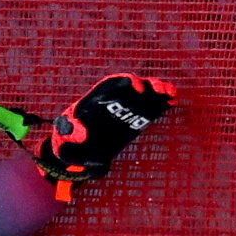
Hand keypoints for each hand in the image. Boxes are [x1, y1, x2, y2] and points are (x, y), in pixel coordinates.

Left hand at [30, 73, 176, 184]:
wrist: (76, 152)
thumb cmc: (67, 141)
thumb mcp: (63, 136)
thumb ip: (69, 132)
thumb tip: (81, 132)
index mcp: (95, 101)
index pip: (113, 85)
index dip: (127, 83)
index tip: (138, 88)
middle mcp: (112, 103)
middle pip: (133, 88)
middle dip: (148, 86)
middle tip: (162, 89)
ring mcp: (124, 111)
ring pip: (144, 97)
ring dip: (158, 92)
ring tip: (172, 94)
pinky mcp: (133, 122)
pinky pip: (148, 110)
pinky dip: (160, 105)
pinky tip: (172, 102)